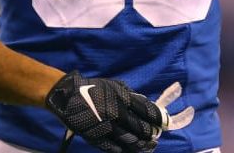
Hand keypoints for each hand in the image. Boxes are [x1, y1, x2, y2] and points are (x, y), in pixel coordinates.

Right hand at [46, 71, 164, 152]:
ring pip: (131, 141)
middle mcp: (117, 114)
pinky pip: (115, 148)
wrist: (69, 97)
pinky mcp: (97, 138)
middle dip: (152, 133)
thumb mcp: (115, 86)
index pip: (147, 111)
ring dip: (143, 145)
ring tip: (150, 146)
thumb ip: (132, 96)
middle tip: (156, 135)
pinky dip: (126, 150)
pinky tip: (133, 149)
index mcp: (123, 98)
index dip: (158, 119)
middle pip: (141, 128)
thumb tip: (148, 106)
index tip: (164, 123)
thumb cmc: (94, 89)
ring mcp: (107, 128)